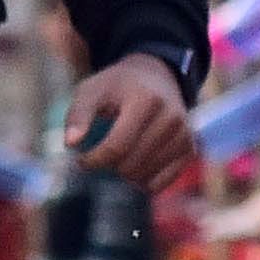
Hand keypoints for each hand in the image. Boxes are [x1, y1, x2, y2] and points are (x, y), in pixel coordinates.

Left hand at [65, 54, 197, 192]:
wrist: (156, 77)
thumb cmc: (117, 86)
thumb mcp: (91, 90)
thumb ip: (78, 114)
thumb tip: (70, 143)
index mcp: (146, 101)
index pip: (117, 146)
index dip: (94, 159)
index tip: (82, 159)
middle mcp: (171, 118)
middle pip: (131, 164)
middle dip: (108, 165)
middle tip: (99, 155)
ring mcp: (184, 134)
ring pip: (145, 175)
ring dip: (124, 174)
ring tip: (117, 156)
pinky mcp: (189, 148)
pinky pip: (163, 182)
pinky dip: (143, 182)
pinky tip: (133, 168)